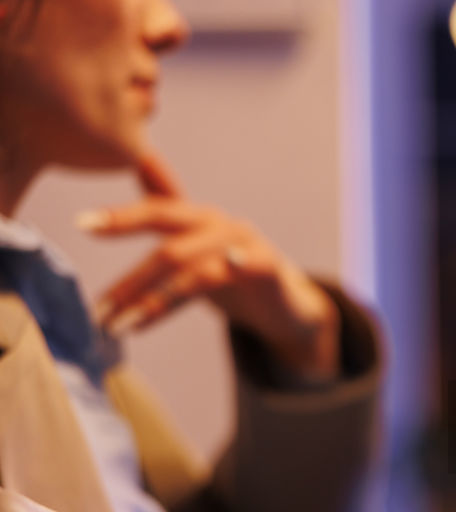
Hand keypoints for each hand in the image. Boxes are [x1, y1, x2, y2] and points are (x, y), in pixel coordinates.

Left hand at [80, 152, 340, 382]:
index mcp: (200, 217)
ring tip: (125, 325)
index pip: (156, 212)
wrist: (288, 304)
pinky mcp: (268, 267)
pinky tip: (184, 290)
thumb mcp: (197, 244)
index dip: (120, 216)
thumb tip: (140, 159)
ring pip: (192, 266)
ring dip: (154, 299)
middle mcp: (222, 224)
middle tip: (100, 310)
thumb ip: (168, 207)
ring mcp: (247, 244)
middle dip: (131, 280)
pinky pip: (231, 273)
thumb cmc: (236, 273)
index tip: (83, 224)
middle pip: (169, 244)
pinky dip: (213, 275)